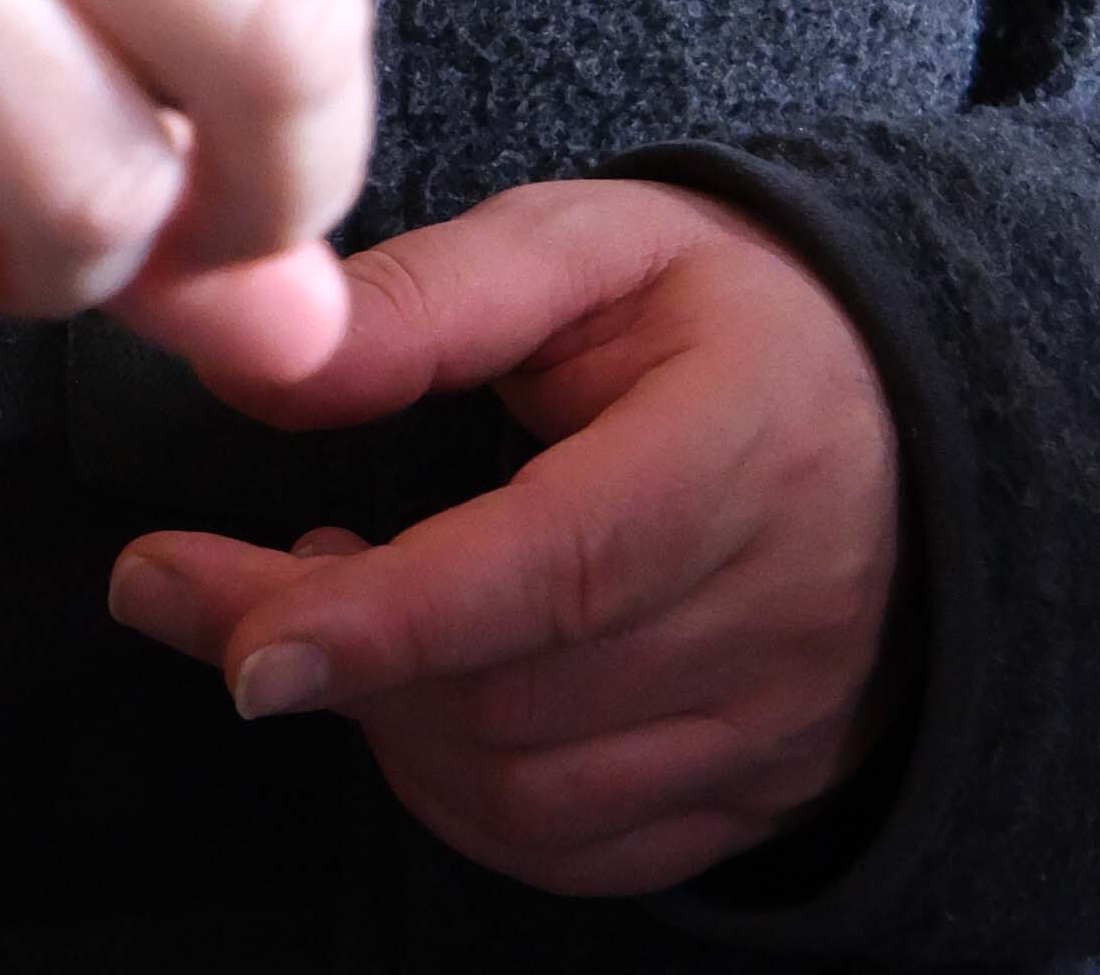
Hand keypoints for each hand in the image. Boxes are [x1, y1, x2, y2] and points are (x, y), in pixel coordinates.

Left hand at [104, 178, 901, 892]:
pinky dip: (459, 798)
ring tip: (322, 611)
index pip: (549, 573)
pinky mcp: (760, 791)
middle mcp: (773, 620)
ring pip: (527, 793)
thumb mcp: (587, 247)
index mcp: (733, 461)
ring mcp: (775, 727)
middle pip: (508, 701)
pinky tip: (413, 695)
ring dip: (378, 724)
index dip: (384, 622)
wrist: (910, 410)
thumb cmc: (723, 313)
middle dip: (316, 655)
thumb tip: (255, 360)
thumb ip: (422, 300)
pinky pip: (580, 852)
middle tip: (189, 582)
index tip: (238, 636)